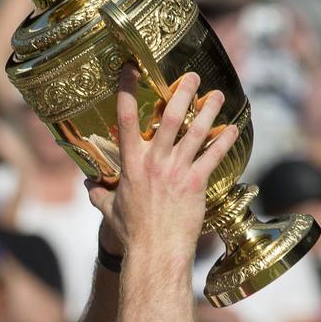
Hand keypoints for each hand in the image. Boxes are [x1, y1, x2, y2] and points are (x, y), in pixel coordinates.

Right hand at [85, 65, 234, 276]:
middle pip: (169, 117)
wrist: (155, 252)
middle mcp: (154, 163)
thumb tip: (87, 185)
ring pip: (196, 132)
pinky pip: (214, 157)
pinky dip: (224, 141)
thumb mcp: (109, 211)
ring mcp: (177, 172)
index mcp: (131, 165)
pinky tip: (233, 129)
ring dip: (208, 110)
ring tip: (218, 95)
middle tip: (192, 77)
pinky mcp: (196, 184)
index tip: (131, 69)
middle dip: (182, 93)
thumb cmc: (132, 233)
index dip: (127, 90)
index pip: (126, 120)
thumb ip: (99, 194)